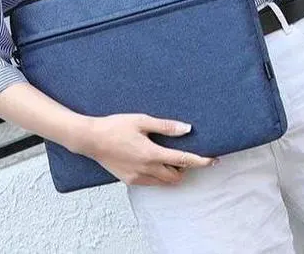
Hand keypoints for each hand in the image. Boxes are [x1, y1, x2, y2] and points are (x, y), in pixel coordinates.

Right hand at [79, 113, 218, 186]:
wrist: (90, 139)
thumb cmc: (114, 126)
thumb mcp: (141, 120)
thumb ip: (165, 126)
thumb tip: (187, 129)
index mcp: (151, 154)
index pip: (183, 161)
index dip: (200, 161)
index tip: (213, 160)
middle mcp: (146, 170)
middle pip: (176, 176)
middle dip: (185, 168)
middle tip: (185, 153)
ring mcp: (137, 177)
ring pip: (164, 182)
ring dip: (171, 173)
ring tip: (169, 156)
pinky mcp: (129, 180)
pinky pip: (151, 182)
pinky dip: (158, 175)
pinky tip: (153, 161)